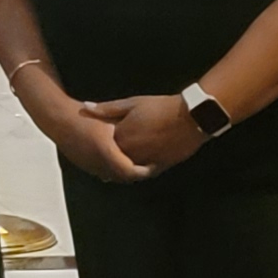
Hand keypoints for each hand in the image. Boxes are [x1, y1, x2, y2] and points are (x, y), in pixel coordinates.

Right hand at [14, 67, 148, 183]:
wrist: (59, 119)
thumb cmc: (85, 116)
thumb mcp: (110, 120)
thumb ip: (127, 130)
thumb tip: (146, 137)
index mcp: (106, 152)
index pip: (131, 171)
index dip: (144, 171)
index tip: (154, 165)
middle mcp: (97, 163)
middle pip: (123, 177)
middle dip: (137, 174)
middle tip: (149, 167)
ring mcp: (89, 166)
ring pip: (113, 176)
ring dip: (124, 173)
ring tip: (136, 164)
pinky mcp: (83, 165)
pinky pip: (102, 172)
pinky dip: (113, 170)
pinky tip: (119, 160)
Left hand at [88, 94, 208, 175]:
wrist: (192, 117)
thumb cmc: (161, 107)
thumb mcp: (133, 104)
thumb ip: (107, 108)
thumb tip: (85, 107)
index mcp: (120, 135)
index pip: (100, 143)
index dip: (95, 142)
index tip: (88, 141)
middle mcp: (129, 151)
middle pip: (111, 158)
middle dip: (104, 157)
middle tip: (95, 156)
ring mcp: (143, 161)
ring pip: (124, 169)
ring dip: (118, 167)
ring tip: (112, 164)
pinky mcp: (157, 167)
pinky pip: (141, 173)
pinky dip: (135, 172)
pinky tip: (132, 168)